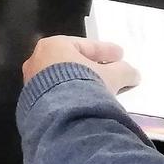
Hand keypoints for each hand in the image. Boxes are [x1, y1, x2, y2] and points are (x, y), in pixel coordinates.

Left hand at [22, 36, 138, 92]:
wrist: (61, 117)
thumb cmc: (84, 86)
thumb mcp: (111, 76)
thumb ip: (123, 71)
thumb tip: (132, 73)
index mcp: (54, 45)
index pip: (85, 46)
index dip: (105, 51)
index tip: (120, 55)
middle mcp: (38, 60)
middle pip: (71, 61)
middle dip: (91, 66)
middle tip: (108, 70)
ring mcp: (31, 81)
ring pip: (62, 79)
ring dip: (80, 83)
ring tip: (97, 89)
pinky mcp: (32, 102)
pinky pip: (56, 95)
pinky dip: (70, 96)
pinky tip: (83, 103)